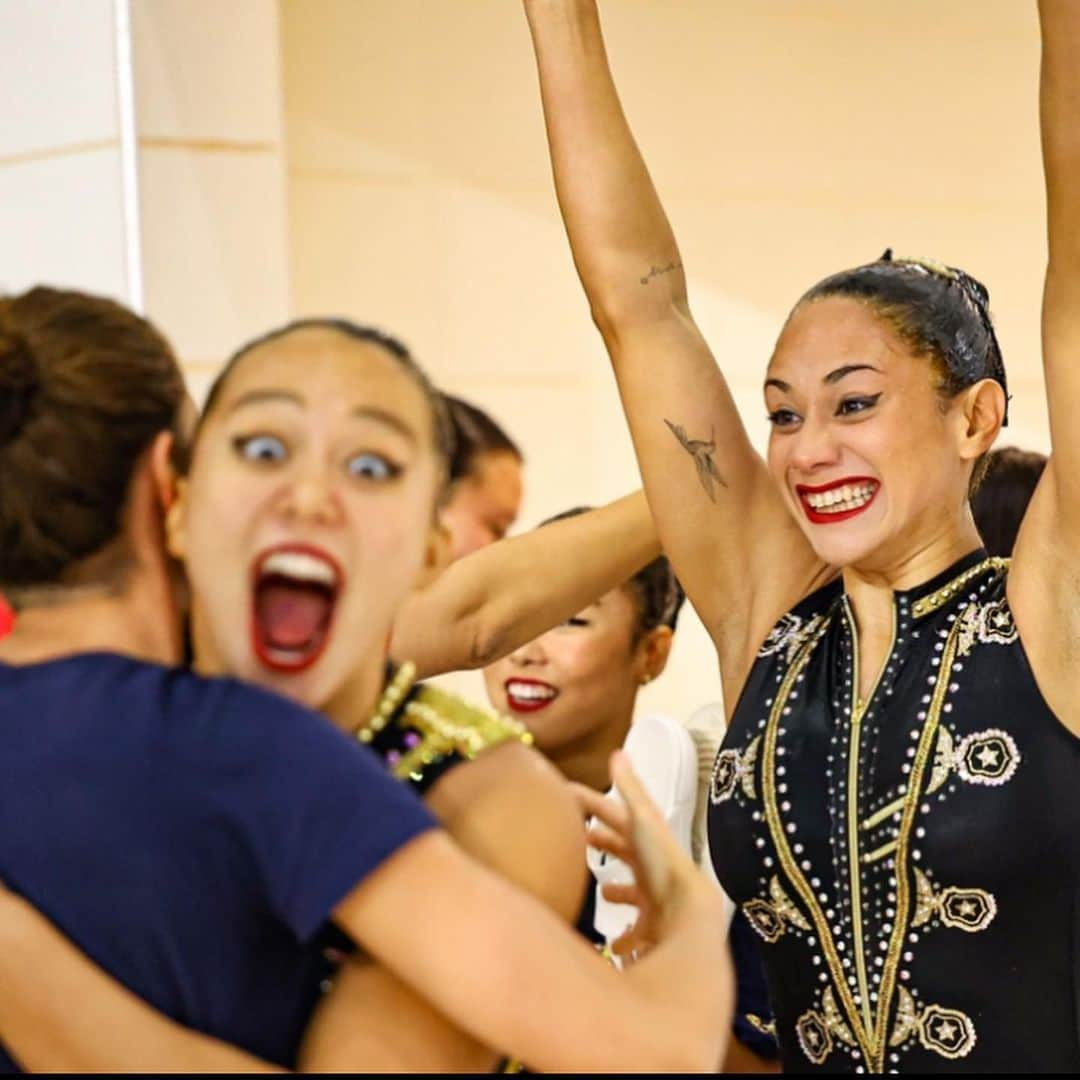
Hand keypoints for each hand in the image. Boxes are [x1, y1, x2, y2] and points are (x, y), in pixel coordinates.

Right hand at [573, 751, 703, 955]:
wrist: (688, 909)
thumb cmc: (662, 861)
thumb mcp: (643, 818)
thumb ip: (630, 789)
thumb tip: (617, 752)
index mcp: (644, 837)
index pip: (613, 814)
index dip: (592, 804)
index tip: (567, 796)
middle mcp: (650, 865)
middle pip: (625, 850)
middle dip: (606, 843)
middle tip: (581, 838)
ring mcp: (653, 896)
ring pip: (632, 891)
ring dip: (617, 890)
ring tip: (601, 892)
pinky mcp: (653, 925)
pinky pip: (635, 930)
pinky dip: (624, 937)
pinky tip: (612, 943)